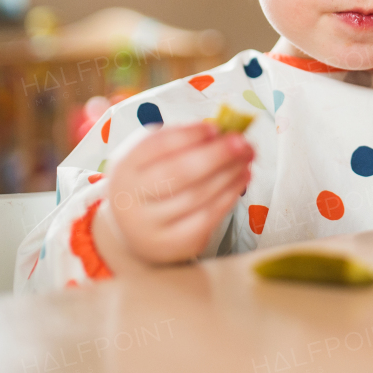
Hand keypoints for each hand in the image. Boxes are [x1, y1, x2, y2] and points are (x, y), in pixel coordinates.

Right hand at [102, 122, 253, 264]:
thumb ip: (180, 139)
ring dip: (229, 174)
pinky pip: (207, 218)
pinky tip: (242, 179)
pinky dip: (229, 196)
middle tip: (242, 142)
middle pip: (178, 173)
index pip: (157, 146)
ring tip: (247, 158)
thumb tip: (220, 132)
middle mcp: (131, 198)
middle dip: (216, 155)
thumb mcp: (153, 155)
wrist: (133, 229)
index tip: (216, 128)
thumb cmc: (150, 181)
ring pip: (197, 196)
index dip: (189, 135)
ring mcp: (150, 225)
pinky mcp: (172, 244)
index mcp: (125, 167)